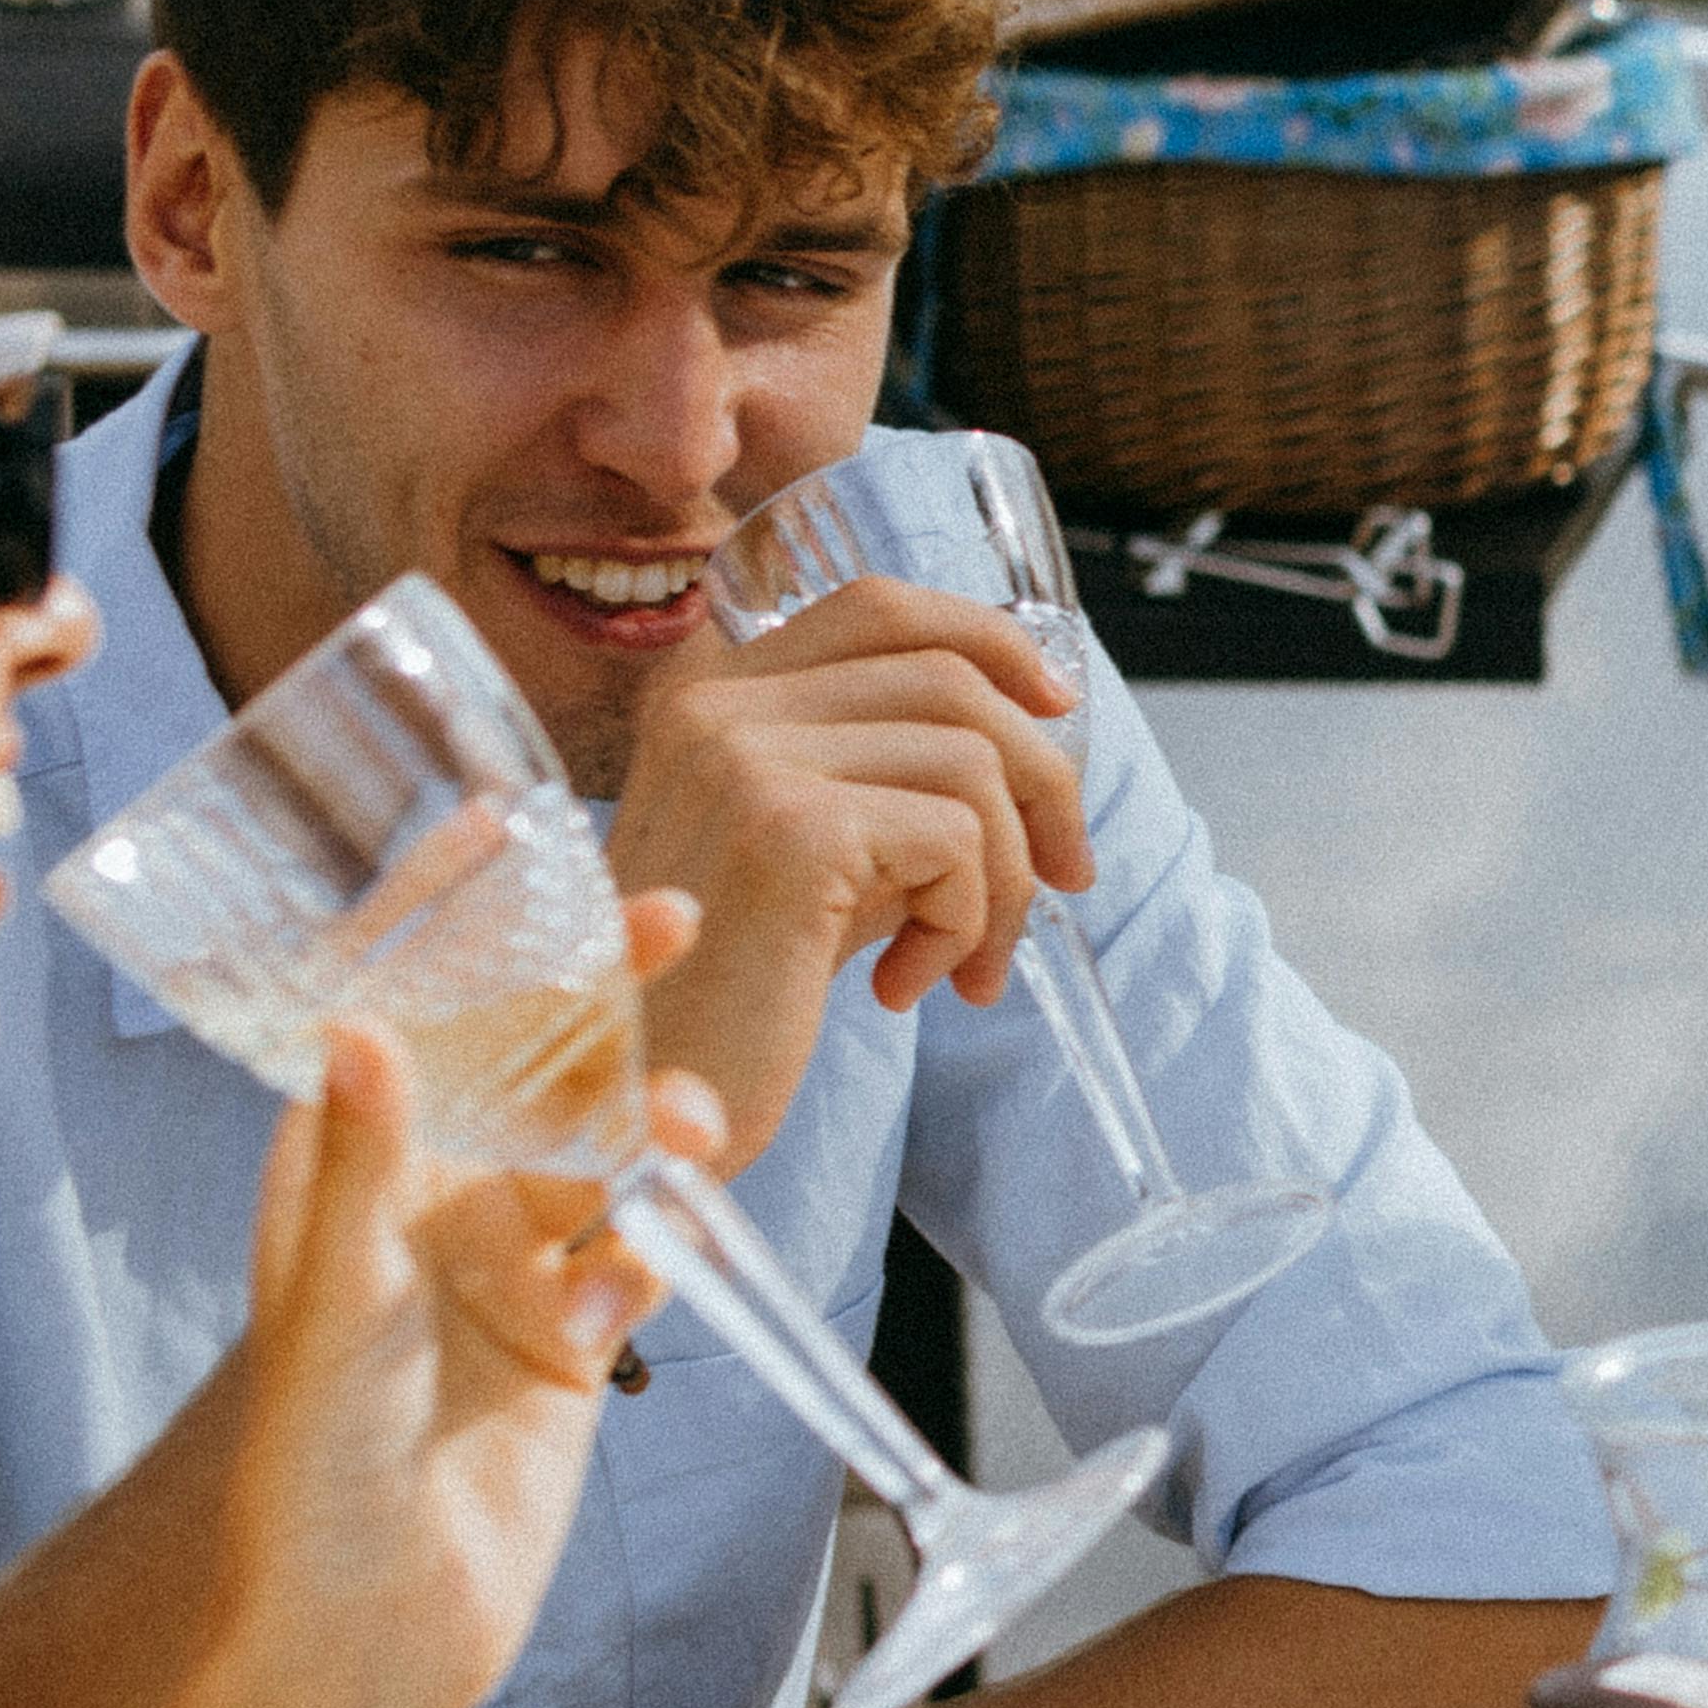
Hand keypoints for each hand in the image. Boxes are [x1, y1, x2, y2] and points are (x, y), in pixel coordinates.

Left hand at [200, 906, 718, 1707]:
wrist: (369, 1646)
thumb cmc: (307, 1489)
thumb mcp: (330, 1315)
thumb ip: (359, 1172)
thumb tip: (363, 1023)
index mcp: (337, 1178)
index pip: (396, 1013)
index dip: (444, 919)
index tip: (506, 827)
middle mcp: (421, 1206)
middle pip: (524, 1061)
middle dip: (597, 991)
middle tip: (674, 918)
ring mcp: (500, 1271)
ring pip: (599, 1151)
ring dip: (651, 1128)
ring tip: (691, 1134)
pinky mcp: (567, 1341)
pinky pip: (635, 1256)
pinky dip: (655, 1250)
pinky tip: (645, 1277)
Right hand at [609, 572, 1087, 1155]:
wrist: (643, 1099)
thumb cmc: (735, 989)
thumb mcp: (818, 851)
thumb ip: (891, 776)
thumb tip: (1039, 731)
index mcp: (711, 695)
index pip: (880, 608)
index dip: (990, 642)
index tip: (1056, 710)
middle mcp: (715, 707)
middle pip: (950, 680)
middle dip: (1042, 780)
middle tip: (1064, 877)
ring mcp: (744, 759)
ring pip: (971, 764)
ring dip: (1004, 878)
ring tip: (967, 963)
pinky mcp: (787, 831)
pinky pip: (956, 840)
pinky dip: (967, 923)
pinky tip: (908, 985)